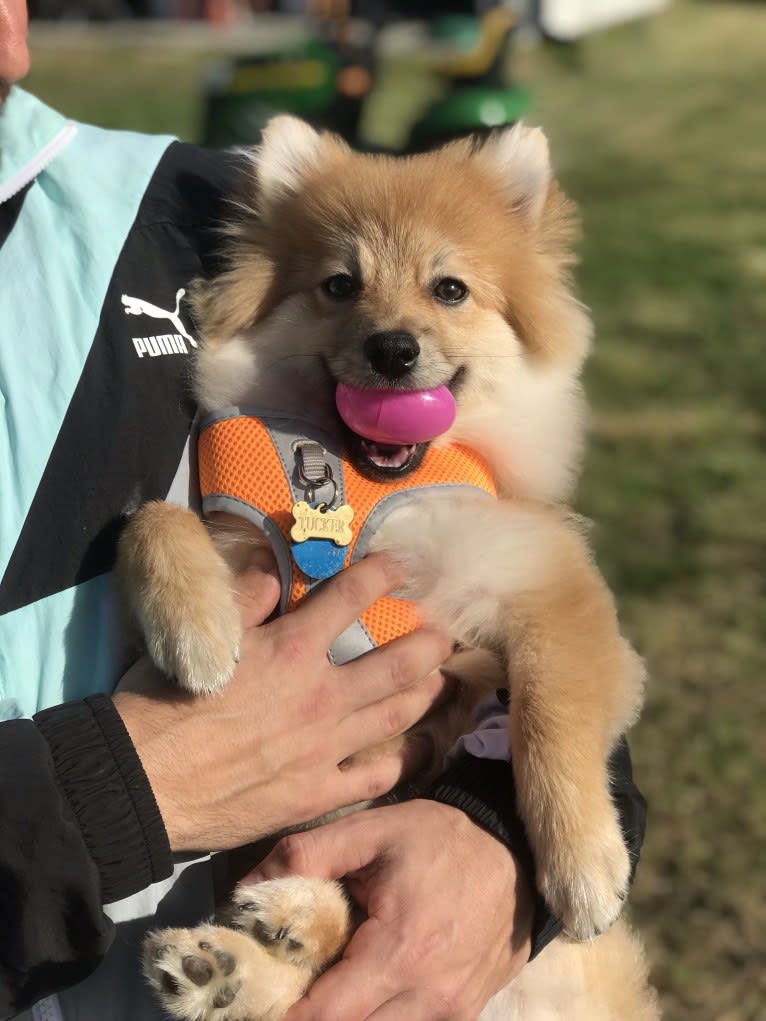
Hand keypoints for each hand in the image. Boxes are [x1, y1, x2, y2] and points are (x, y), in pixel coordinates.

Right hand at [114, 552, 450, 851]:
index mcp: (293, 648)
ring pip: (397, 714)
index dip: (384, 574)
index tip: (404, 566)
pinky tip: (422, 750)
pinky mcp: (319, 793)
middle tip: (450, 635)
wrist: (144, 781)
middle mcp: (322, 694)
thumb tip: (269, 558)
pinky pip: (378, 776)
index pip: (352, 597)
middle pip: (398, 662)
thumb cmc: (165, 701)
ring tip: (446, 682)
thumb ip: (246, 595)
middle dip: (432, 644)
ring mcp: (327, 748)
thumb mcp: (205, 636)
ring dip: (428, 694)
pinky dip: (406, 760)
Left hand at [247, 799, 533, 1020]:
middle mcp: (429, 997)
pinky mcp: (467, 1012)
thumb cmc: (439, 836)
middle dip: (315, 1014)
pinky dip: (383, 1013)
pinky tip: (369, 981)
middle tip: (292, 987)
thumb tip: (245, 890)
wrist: (514, 845)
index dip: (285, 1014)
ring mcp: (454, 1011)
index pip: (325, 1017)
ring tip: (332, 980)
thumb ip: (304, 857)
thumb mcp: (370, 830)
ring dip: (351, 1013)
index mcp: (400, 953)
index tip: (259, 1000)